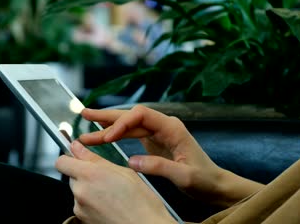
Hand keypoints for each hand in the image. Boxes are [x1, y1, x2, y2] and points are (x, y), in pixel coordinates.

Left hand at [56, 141, 175, 223]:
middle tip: (105, 177)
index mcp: (90, 175)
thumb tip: (78, 148)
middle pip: (71, 176)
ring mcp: (80, 208)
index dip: (70, 157)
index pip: (62, 161)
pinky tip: (109, 204)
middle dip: (84, 174)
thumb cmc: (141, 204)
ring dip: (89, 189)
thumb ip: (96, 159)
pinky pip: (82, 205)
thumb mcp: (125, 172)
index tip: (79, 156)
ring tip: (111, 193)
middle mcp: (81, 192)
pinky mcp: (83, 220)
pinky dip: (92, 203)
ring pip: (78, 190)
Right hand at [80, 105, 263, 206]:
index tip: (108, 137)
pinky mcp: (154, 142)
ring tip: (87, 124)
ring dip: (108, 125)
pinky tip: (103, 135)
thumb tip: (132, 161)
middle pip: (131, 115)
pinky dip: (116, 134)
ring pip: (129, 124)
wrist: (214, 184)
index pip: (141, 115)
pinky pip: (131, 134)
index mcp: (172, 127)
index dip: (122, 123)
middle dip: (108, 116)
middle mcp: (163, 126)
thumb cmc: (204, 178)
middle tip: (85, 115)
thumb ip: (159, 167)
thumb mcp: (184, 175)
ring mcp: (158, 133)